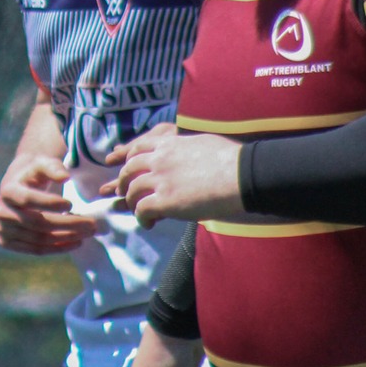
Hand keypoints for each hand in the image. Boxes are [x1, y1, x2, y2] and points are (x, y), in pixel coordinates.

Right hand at [0, 154, 86, 253]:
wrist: (18, 187)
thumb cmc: (35, 175)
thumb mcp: (43, 164)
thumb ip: (54, 167)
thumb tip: (65, 177)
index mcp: (8, 191)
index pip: (28, 200)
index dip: (50, 203)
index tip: (71, 203)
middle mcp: (2, 212)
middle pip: (37, 223)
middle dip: (68, 224)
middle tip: (92, 224)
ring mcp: (3, 230)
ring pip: (39, 239)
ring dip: (67, 238)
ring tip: (88, 233)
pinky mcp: (8, 242)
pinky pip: (36, 250)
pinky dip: (58, 248)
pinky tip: (76, 242)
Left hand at [106, 126, 244, 225]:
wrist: (242, 175)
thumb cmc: (232, 160)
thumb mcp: (202, 143)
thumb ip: (185, 147)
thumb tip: (186, 152)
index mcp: (169, 144)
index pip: (138, 148)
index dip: (129, 160)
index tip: (129, 169)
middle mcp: (159, 159)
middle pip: (128, 169)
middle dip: (123, 182)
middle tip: (125, 192)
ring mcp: (161, 180)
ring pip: (131, 191)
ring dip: (131, 203)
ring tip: (138, 211)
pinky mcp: (165, 201)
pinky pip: (141, 209)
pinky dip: (141, 218)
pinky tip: (149, 223)